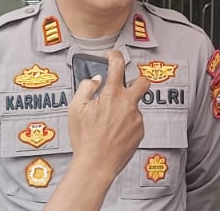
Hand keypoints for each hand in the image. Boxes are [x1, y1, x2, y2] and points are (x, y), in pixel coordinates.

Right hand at [66, 49, 151, 179]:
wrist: (96, 164)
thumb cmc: (85, 139)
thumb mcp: (76, 109)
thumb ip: (86, 88)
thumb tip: (95, 80)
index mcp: (111, 95)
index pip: (117, 65)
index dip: (115, 55)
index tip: (112, 55)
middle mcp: (128, 104)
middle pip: (143, 81)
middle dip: (136, 80)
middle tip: (125, 86)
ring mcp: (136, 118)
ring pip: (135, 105)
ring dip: (125, 108)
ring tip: (109, 122)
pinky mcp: (140, 131)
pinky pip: (135, 121)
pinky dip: (126, 123)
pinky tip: (114, 132)